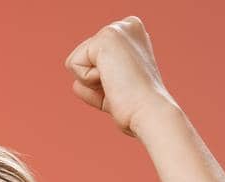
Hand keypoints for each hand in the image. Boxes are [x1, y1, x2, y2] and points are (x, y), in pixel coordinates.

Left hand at [64, 16, 180, 138]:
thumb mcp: (115, 93)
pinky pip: (74, 64)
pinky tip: (113, 81)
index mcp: (134, 35)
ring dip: (92, 82)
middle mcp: (127, 25)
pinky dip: (88, 81)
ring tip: (118, 85)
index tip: (126, 87)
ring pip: (77, 60)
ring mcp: (117, 29)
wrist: (150, 113)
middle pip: (84, 57)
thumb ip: (97, 85)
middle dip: (95, 81)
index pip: (94, 58)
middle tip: (122, 88)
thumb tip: (75, 85)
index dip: (103, 81)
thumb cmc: (137, 108)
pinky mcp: (105, 37)